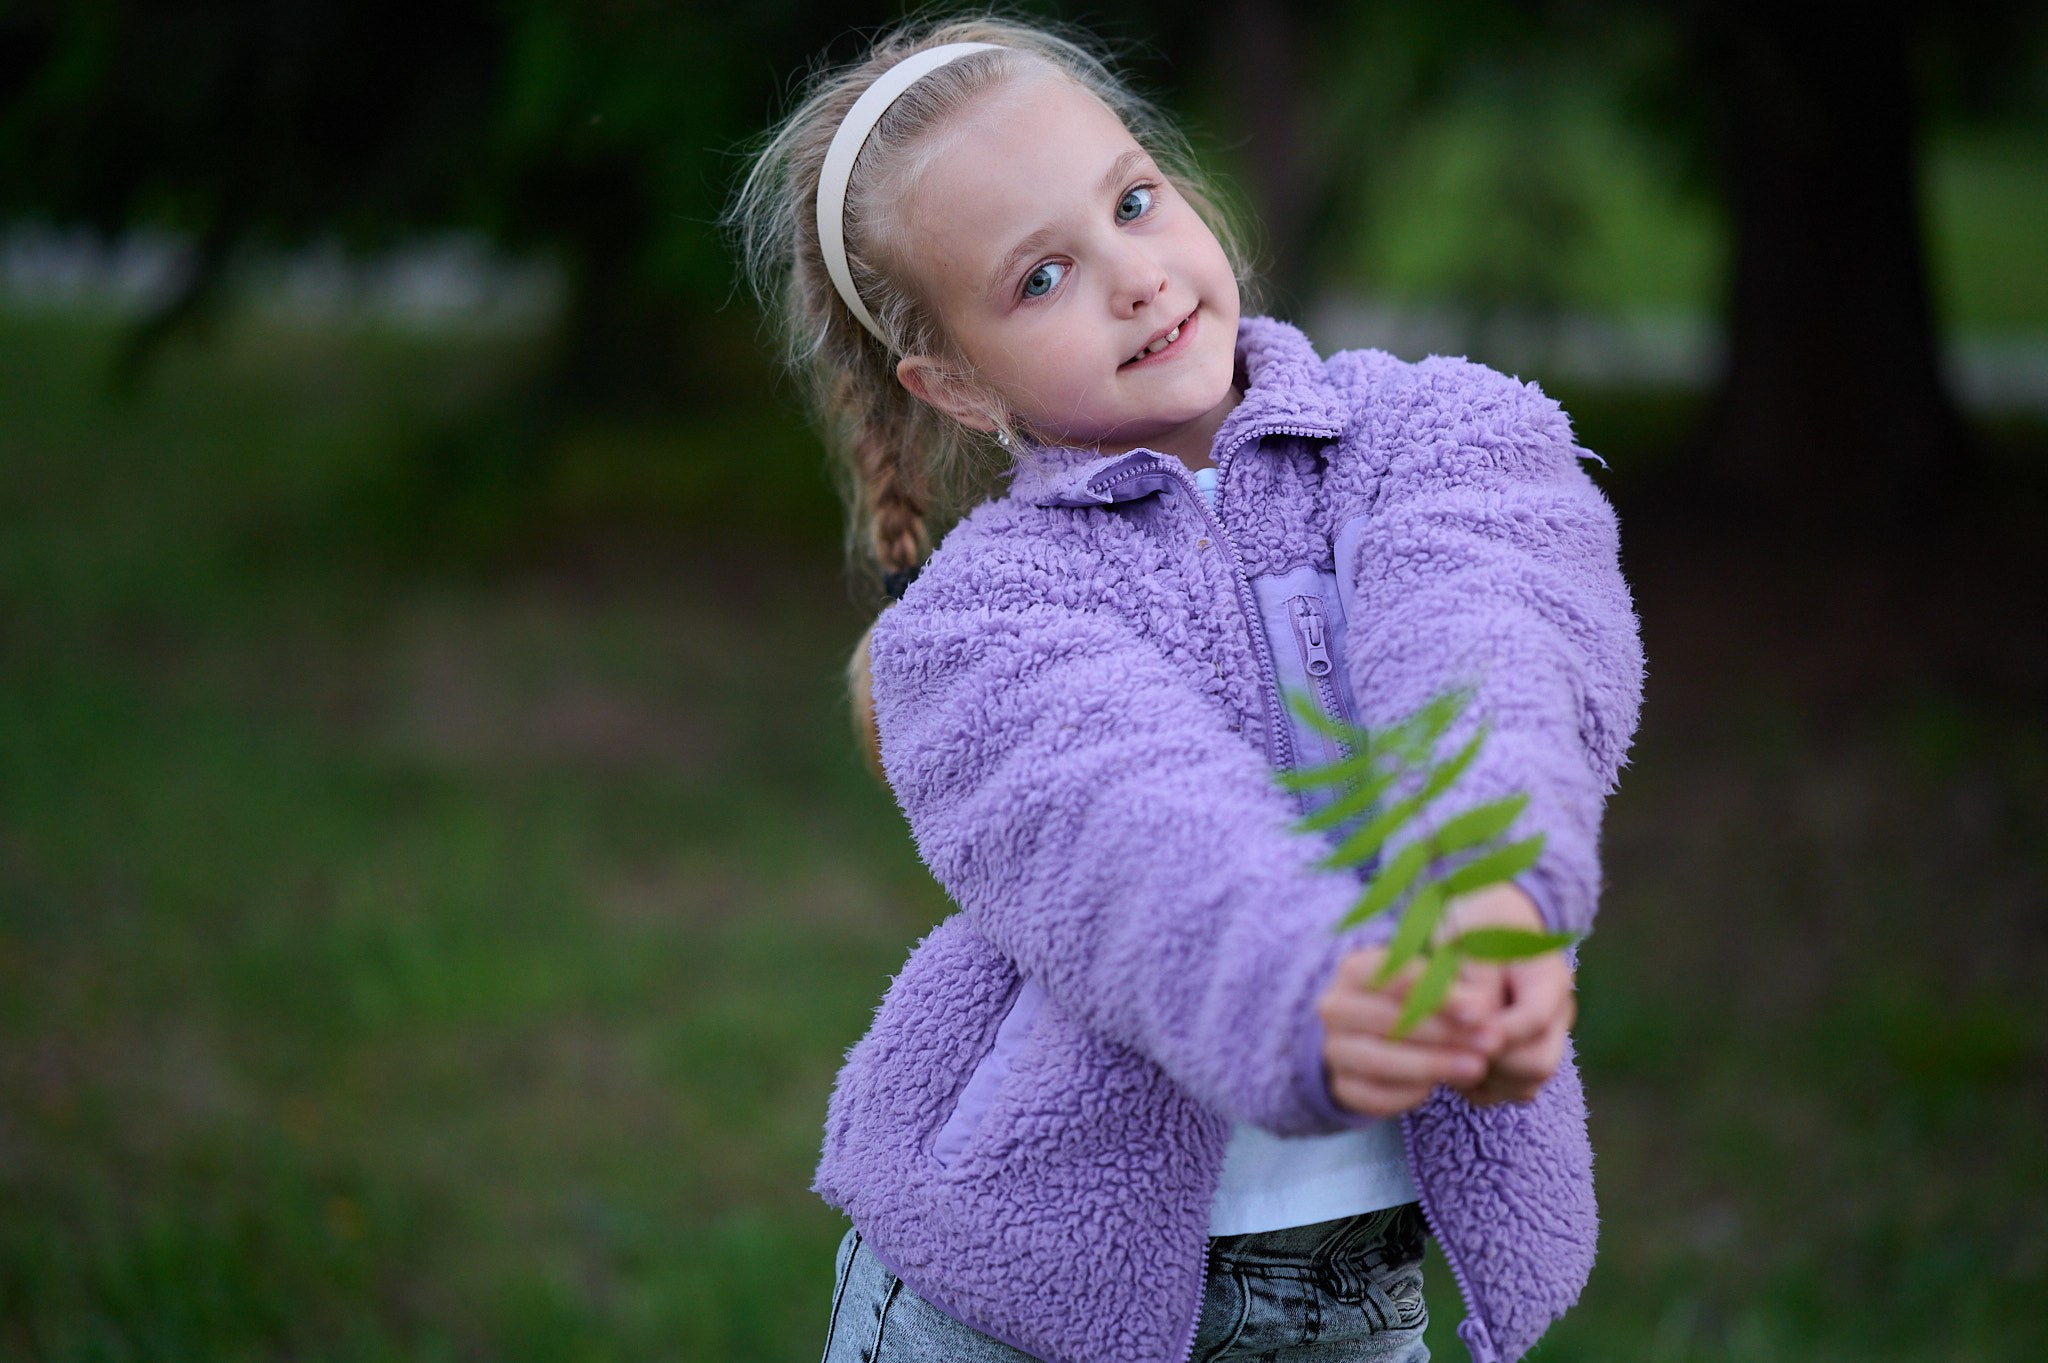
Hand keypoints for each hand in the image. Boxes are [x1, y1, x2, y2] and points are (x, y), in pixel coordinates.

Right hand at [1317, 946, 1504, 1118]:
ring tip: (1476, 1068)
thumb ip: (1455, 991)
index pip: (1396, 976)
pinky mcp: (1341, 1086)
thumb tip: (1485, 1007)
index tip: (1481, 1010)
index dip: (1440, 994)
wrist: (1367, 1039)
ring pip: (1380, 1060)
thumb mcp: (1430, 985)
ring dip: (1432, 1065)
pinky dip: (1408, 1093)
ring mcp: (1334, 1048)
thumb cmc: (1411, 1003)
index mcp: (1354, 969)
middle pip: (1388, 1020)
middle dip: (1445, 1033)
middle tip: (1490, 1043)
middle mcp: (1335, 1007)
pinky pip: (1373, 1095)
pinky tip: (1438, 1088)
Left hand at [1440, 884, 1575, 1105]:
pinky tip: (1451, 1062)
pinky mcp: (1522, 1056)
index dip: (1498, 1032)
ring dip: (1484, 1078)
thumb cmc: (1476, 923)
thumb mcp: (1471, 942)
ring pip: (1525, 1084)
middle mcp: (1556, 1016)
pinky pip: (1509, 1090)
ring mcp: (1543, 1040)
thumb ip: (1477, 987)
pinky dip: (1480, 1086)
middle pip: (1538, 1062)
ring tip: (1447, 1052)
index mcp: (1549, 980)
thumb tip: (1483, 1030)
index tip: (1463, 1030)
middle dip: (1490, 1061)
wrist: (1486, 915)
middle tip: (1450, 1045)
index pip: (1534, 1020)